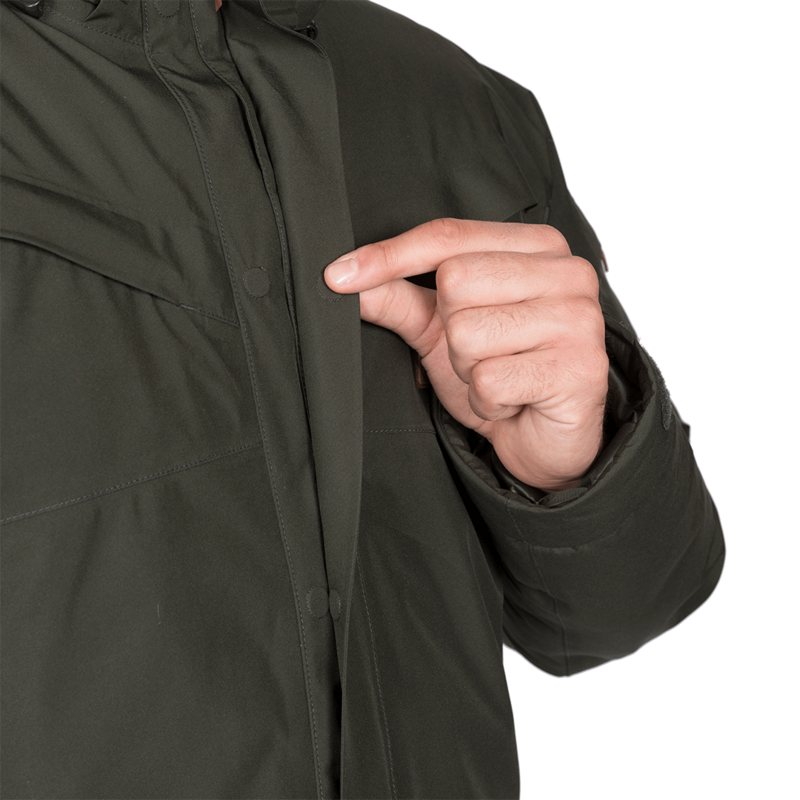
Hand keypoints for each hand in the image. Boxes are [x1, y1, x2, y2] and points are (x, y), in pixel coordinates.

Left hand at [324, 219, 607, 491]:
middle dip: (451, 332)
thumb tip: (343, 279)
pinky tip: (514, 401)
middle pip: (455, 282)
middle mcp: (568, 272)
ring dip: (469, 371)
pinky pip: (489, 382)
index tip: (338, 276)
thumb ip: (400, 299)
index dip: (389, 256)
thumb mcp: (443, 331)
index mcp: (539, 246)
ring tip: (501, 377)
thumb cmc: (504, 375)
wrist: (546, 438)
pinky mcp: (579, 368)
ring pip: (467, 334)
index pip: (450, 236)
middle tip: (483, 354)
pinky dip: (488, 402)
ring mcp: (579, 319)